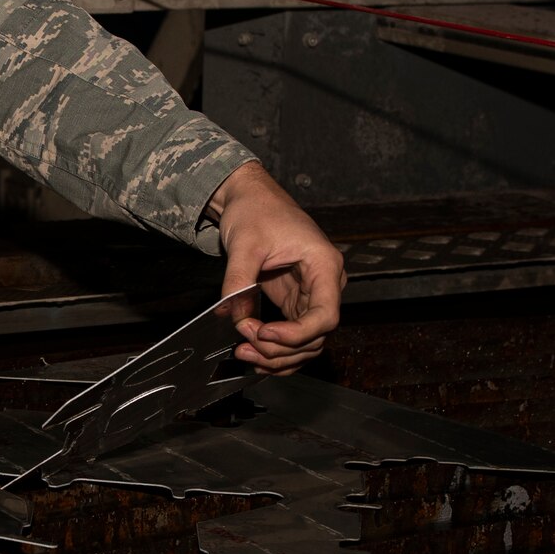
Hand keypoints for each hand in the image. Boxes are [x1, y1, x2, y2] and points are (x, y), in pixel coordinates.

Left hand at [207, 161, 346, 374]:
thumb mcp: (244, 243)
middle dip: (280, 348)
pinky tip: (253, 352)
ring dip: (277, 355)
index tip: (264, 333)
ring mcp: (311, 295)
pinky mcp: (294, 301)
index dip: (297, 334)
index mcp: (324, 265)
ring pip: (306, 343)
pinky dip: (276, 350)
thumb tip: (229, 315)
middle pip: (316, 336)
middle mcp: (325, 284)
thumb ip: (238, 281)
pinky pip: (293, 336)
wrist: (250, 198)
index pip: (326, 316)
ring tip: (243, 352)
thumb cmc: (256, 210)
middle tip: (243, 341)